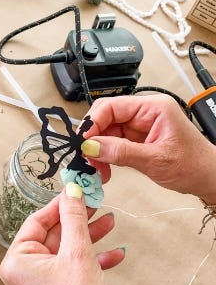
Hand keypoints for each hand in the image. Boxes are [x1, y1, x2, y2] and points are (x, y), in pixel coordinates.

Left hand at [0, 183, 124, 284]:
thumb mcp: (76, 254)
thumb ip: (74, 219)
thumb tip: (71, 191)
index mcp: (19, 260)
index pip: (38, 221)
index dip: (59, 204)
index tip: (74, 191)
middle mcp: (27, 270)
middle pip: (55, 234)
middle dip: (80, 221)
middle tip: (95, 204)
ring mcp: (43, 281)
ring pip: (68, 250)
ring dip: (91, 238)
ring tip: (109, 223)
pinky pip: (75, 268)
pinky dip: (94, 260)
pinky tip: (114, 253)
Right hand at [82, 94, 215, 203]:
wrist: (208, 178)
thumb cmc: (193, 165)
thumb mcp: (156, 160)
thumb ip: (121, 152)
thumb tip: (90, 147)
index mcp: (153, 108)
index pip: (112, 106)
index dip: (93, 122)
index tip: (81, 141)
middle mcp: (144, 113)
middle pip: (105, 117)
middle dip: (92, 137)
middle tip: (85, 156)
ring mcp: (138, 126)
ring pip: (105, 132)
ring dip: (96, 149)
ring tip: (95, 167)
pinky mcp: (135, 139)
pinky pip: (111, 143)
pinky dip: (104, 155)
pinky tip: (103, 167)